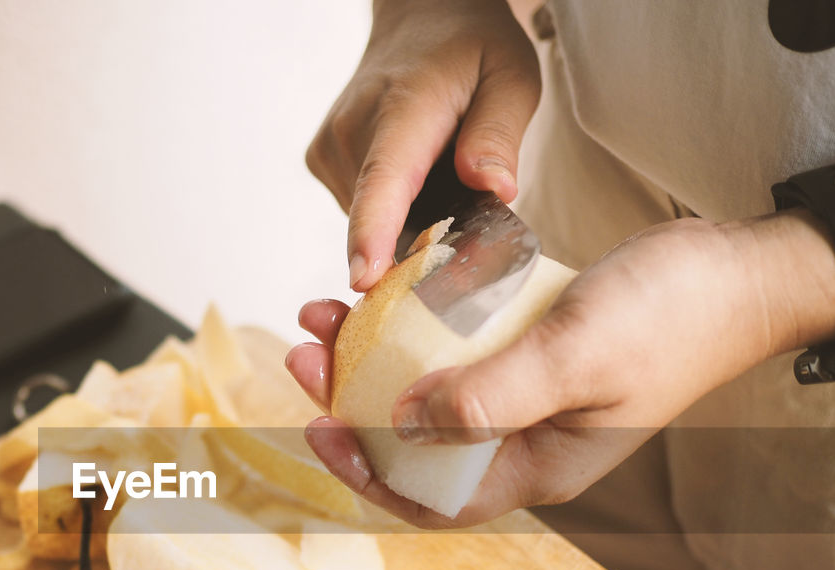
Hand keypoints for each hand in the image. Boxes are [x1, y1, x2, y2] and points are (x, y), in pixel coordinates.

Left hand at [285, 212, 834, 527]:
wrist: (740, 271)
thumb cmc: (672, 318)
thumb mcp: (575, 358)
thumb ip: (490, 397)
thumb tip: (401, 423)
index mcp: (535, 466)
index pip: (431, 499)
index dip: (367, 474)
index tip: (320, 426)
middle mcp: (521, 440)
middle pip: (414, 442)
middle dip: (352, 403)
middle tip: (307, 355)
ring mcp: (524, 395)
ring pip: (427, 390)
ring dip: (372, 356)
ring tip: (327, 313)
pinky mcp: (526, 350)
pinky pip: (453, 348)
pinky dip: (414, 324)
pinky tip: (385, 288)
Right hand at [306, 0, 539, 291]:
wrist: (419, 15)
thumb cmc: (471, 47)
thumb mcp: (511, 76)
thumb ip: (499, 133)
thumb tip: (493, 188)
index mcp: (404, 109)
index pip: (382, 180)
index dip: (372, 234)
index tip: (364, 278)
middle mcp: (353, 130)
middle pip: (382, 218)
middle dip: (421, 239)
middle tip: (465, 216)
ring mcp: (330, 147)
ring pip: (370, 219)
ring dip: (407, 217)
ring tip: (436, 175)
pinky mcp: (322, 161)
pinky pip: (359, 208)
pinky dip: (389, 207)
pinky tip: (413, 174)